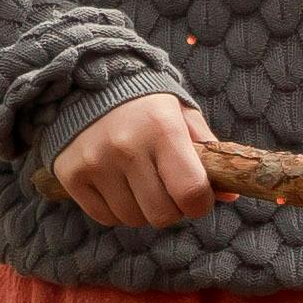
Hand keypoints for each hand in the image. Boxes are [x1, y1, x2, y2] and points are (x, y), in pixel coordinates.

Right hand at [45, 85, 218, 229]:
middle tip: (168, 190)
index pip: (190, 192)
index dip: (200, 204)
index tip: (198, 197)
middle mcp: (126, 146)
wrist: (85, 84)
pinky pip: (105, 217)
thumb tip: (231, 195)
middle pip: (161, 214)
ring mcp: (95, 163)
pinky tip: (118, 185)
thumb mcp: (181, 114)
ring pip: (133, 219)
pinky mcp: (71, 175)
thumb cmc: (145, 104)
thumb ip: (208, 152)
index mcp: (161, 128)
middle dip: (172, 209)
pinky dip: (117, 210)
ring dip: (143, 209)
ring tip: (141, 183)